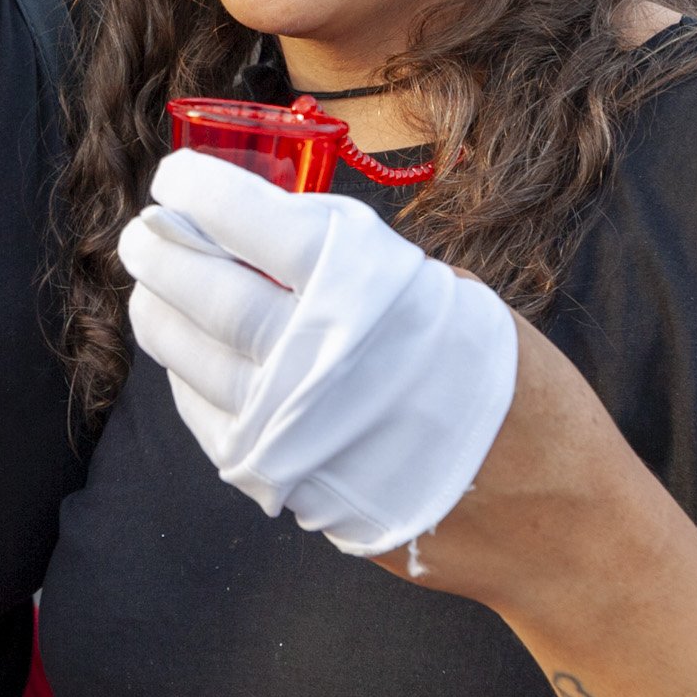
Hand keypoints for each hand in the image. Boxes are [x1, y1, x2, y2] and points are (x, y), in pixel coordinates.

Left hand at [119, 150, 517, 555]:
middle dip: (163, 253)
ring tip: (150, 285)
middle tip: (143, 228)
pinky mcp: (288, 489)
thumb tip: (273, 234)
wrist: (553, 519)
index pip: (259, 228)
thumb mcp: (452, 302)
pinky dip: (188, 380)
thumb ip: (364, 269)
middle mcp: (322, 366)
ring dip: (160, 315)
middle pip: (209, 296)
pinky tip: (185, 354)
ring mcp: (297, 435)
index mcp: (370, 301)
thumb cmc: (521, 395)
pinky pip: (212, 424)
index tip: (175, 176)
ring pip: (193, 363)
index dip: (206, 194)